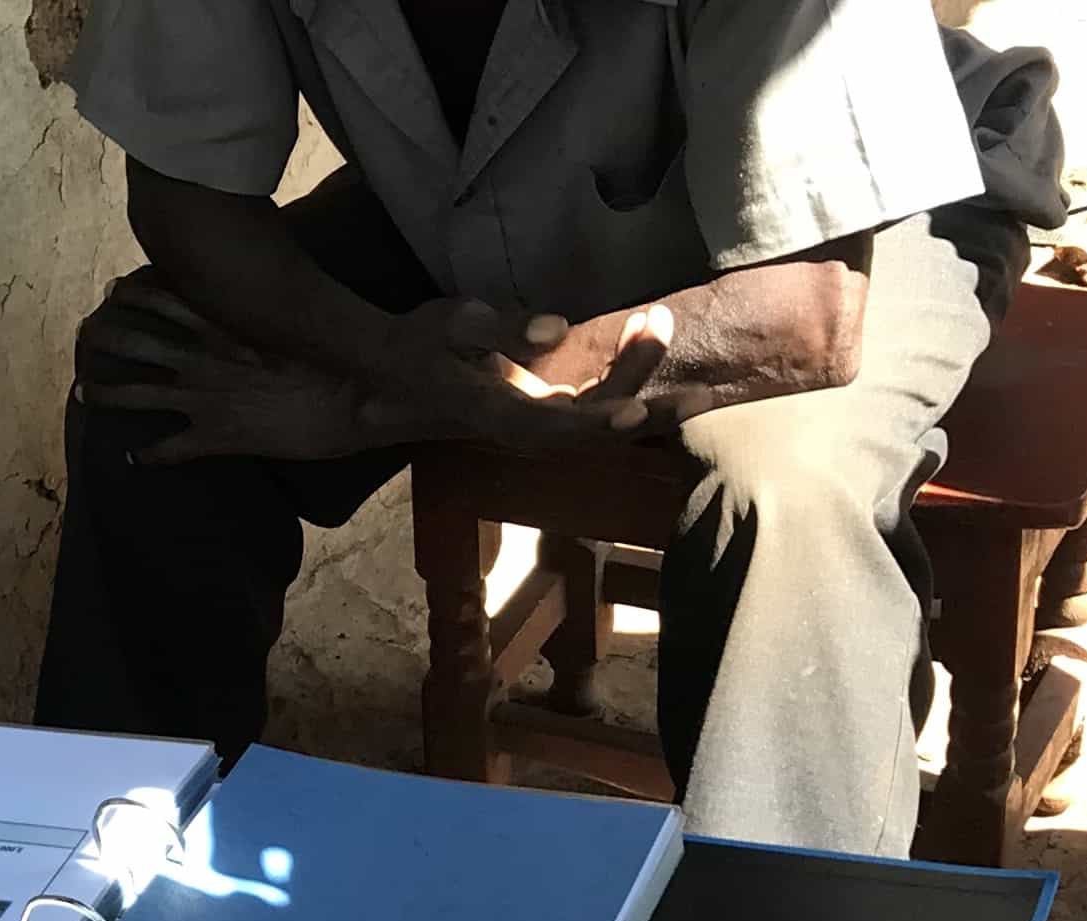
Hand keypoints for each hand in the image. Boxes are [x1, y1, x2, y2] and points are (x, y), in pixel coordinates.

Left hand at [77, 280, 363, 464]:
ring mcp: (204, 400)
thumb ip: (270, 312)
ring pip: (136, 393)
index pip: (166, 302)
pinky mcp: (216, 437)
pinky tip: (131, 458)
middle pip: (136, 344)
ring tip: (82, 391)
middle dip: (106, 340)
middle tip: (85, 336)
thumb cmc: (335, 357)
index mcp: (221, 327)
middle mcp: (202, 360)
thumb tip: (266, 295)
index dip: (136, 295)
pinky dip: (146, 454)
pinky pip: (168, 448)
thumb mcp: (297, 322)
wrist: (358, 399)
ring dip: (105, 393)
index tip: (116, 289)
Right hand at [384, 297, 671, 447]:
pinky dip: (625, 377)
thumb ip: (499, 328)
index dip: (600, 424)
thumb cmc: (416, 348)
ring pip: (604, 418)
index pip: (559, 427)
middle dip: (652, 406)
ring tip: (658, 321)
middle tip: (696, 374)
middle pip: (600, 432)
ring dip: (641, 379)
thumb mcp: (447, 325)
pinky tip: (637, 334)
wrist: (391, 380)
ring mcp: (540, 426)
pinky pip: (598, 408)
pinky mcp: (546, 415)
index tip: (638, 411)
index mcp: (501, 415)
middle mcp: (527, 431)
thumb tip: (557, 328)